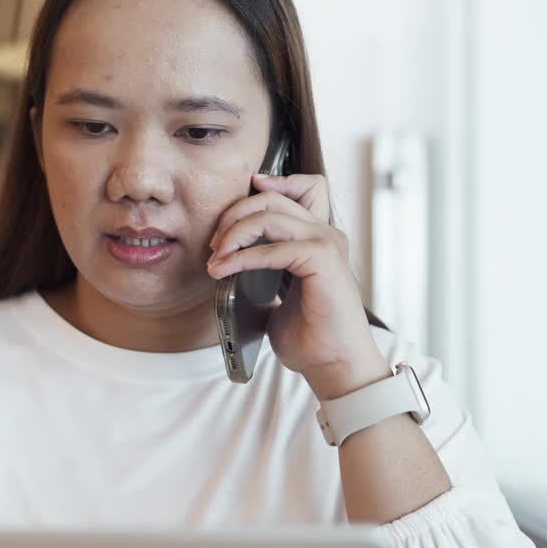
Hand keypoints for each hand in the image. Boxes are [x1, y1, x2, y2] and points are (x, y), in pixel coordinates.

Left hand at [205, 173, 388, 398]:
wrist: (333, 364)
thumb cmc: (309, 335)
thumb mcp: (275, 294)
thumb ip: (261, 269)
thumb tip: (225, 262)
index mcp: (317, 237)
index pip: (302, 186)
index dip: (271, 183)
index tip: (235, 204)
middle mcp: (325, 233)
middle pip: (272, 197)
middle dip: (233, 215)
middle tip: (213, 245)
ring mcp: (327, 244)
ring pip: (270, 215)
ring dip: (233, 234)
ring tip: (215, 260)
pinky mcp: (323, 260)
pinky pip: (274, 247)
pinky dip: (243, 256)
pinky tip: (224, 270)